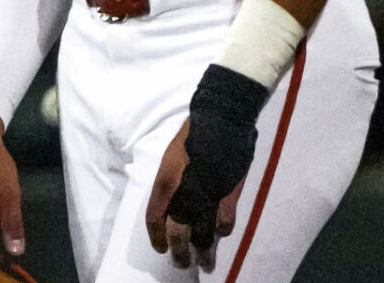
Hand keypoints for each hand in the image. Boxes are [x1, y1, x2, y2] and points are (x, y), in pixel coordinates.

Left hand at [143, 121, 239, 270]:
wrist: (219, 121)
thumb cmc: (191, 136)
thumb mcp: (170, 159)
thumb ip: (170, 184)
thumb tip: (172, 202)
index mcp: (164, 183)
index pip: (154, 219)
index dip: (156, 237)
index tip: (160, 248)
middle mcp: (183, 196)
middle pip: (177, 234)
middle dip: (179, 252)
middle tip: (181, 262)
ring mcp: (207, 199)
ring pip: (202, 236)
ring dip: (203, 252)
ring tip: (204, 263)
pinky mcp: (228, 198)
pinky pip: (223, 225)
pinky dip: (221, 232)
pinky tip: (219, 234)